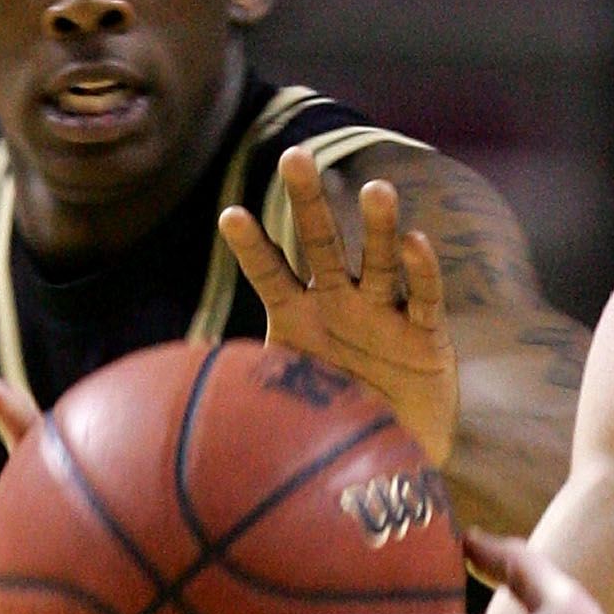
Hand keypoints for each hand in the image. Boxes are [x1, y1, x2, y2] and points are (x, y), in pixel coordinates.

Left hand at [220, 148, 455, 464]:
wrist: (388, 457)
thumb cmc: (328, 422)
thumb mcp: (280, 403)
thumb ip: (244, 383)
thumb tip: (189, 373)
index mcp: (299, 315)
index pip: (269, 274)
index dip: (252, 248)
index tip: (230, 215)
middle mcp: (340, 304)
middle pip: (322, 245)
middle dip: (308, 202)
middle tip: (294, 157)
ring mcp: (383, 315)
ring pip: (378, 262)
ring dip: (377, 227)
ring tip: (375, 189)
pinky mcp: (425, 337)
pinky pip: (423, 300)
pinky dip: (421, 272)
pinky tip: (415, 241)